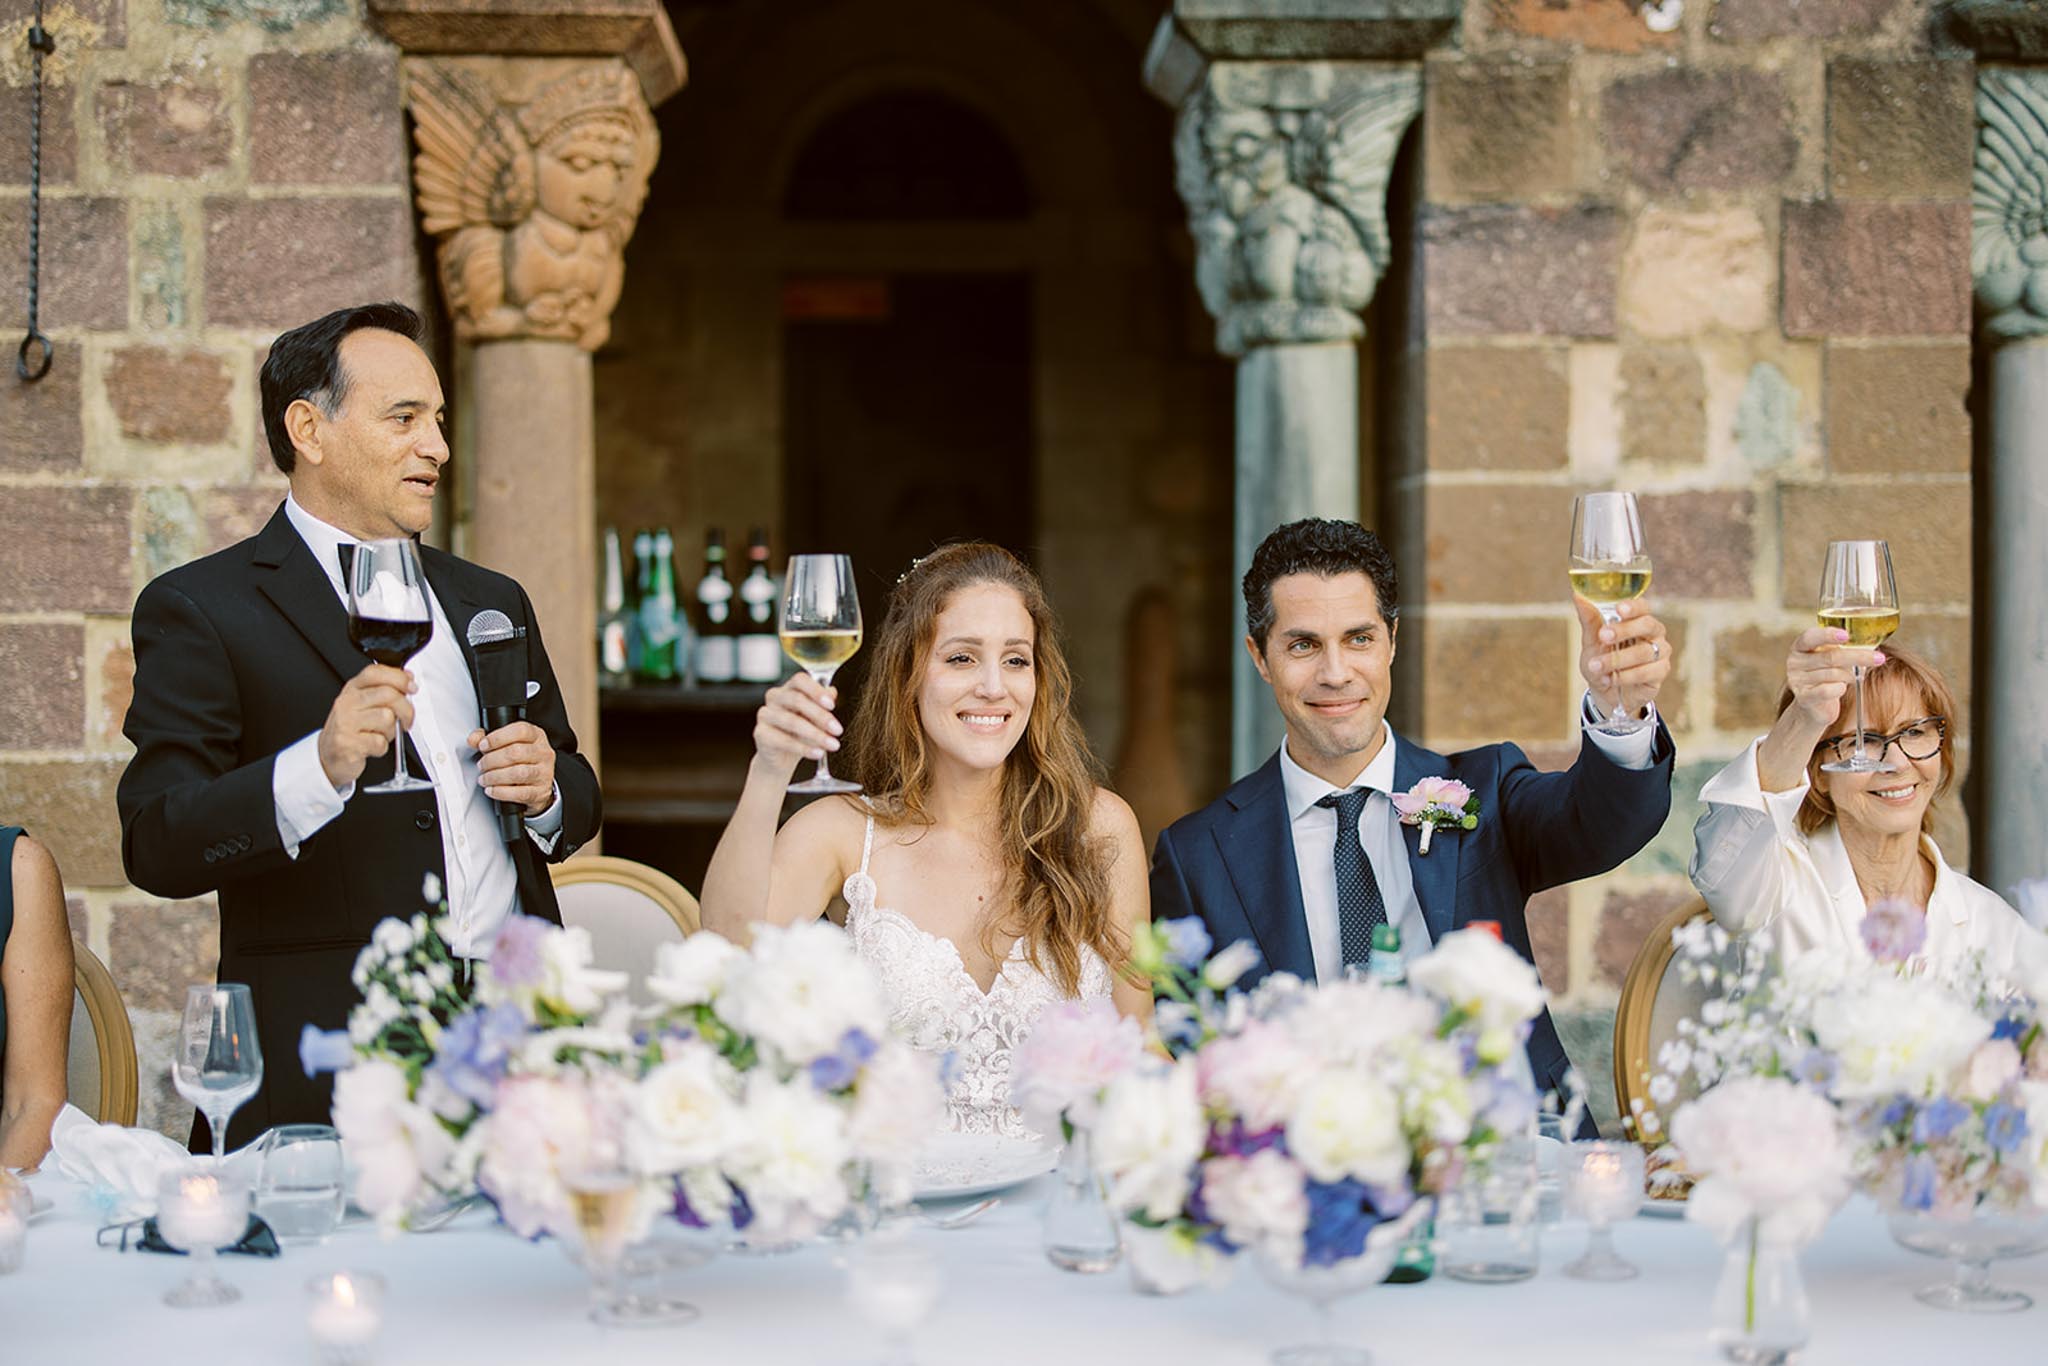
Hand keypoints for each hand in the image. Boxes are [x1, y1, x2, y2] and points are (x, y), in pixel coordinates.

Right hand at [317, 665, 415, 788]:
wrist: (329, 754)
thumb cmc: (351, 729)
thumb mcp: (364, 704)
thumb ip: (384, 690)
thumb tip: (409, 679)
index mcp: (352, 689)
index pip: (376, 673)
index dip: (399, 678)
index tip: (412, 687)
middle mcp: (347, 703)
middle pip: (388, 694)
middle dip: (406, 709)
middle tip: (407, 719)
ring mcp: (345, 723)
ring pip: (387, 718)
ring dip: (391, 731)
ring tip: (381, 734)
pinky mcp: (348, 743)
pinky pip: (380, 742)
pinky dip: (381, 747)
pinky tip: (371, 746)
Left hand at [468, 721, 557, 816]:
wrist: (537, 784)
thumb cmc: (521, 761)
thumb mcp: (506, 744)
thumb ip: (486, 739)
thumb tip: (473, 738)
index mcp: (536, 736)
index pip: (520, 730)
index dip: (498, 738)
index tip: (483, 745)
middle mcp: (543, 753)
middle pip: (516, 752)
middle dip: (492, 760)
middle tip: (481, 765)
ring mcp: (544, 772)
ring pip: (518, 773)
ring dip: (495, 776)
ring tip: (484, 778)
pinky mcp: (541, 791)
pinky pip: (520, 793)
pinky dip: (501, 792)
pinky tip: (491, 789)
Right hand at [752, 671, 841, 777]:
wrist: (781, 758)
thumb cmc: (800, 733)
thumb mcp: (816, 718)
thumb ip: (823, 704)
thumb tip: (832, 692)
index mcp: (789, 688)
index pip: (800, 680)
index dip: (816, 690)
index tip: (832, 705)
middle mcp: (774, 697)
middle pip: (797, 700)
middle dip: (821, 716)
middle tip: (837, 730)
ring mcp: (765, 715)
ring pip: (792, 721)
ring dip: (816, 734)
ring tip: (832, 745)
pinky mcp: (760, 734)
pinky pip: (784, 741)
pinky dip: (803, 749)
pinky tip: (817, 753)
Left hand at [1574, 596, 1672, 718]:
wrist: (1605, 692)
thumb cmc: (1601, 660)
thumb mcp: (1591, 641)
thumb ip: (1588, 620)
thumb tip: (1578, 596)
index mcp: (1637, 619)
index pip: (1642, 607)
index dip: (1633, 606)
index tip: (1619, 609)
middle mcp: (1653, 633)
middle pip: (1647, 625)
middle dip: (1625, 630)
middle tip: (1603, 636)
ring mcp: (1661, 652)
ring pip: (1644, 652)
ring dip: (1617, 660)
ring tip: (1596, 666)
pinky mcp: (1660, 672)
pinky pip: (1646, 672)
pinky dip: (1625, 676)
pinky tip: (1610, 679)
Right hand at [1784, 626, 1882, 730]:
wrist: (1814, 706)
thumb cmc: (1827, 677)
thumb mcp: (1832, 658)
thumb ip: (1843, 649)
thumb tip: (1870, 645)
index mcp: (1800, 647)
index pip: (1811, 637)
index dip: (1827, 635)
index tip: (1846, 635)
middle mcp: (1795, 662)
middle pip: (1830, 657)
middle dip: (1858, 657)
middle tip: (1879, 658)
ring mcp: (1797, 680)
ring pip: (1833, 674)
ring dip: (1850, 676)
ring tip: (1855, 677)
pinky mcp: (1804, 698)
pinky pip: (1828, 691)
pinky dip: (1840, 689)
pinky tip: (1842, 688)